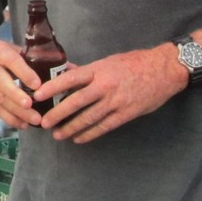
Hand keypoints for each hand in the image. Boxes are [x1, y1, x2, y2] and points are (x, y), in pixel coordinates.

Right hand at [0, 39, 44, 128]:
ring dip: (16, 112)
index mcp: (0, 52)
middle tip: (34, 109)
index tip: (38, 85)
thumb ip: (40, 59)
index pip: (12, 62)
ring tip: (34, 121)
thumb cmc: (3, 53)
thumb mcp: (16, 49)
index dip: (24, 73)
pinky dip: (9, 118)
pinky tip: (22, 124)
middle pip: (2, 84)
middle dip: (18, 98)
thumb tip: (72, 68)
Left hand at [35, 46, 183, 142]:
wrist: (164, 70)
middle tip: (43, 122)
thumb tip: (63, 71)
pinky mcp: (126, 114)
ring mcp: (116, 101)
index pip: (69, 79)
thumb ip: (86, 70)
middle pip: (76, 102)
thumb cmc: (133, 63)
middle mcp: (105, 86)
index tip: (37, 95)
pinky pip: (104, 126)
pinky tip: (78, 138)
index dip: (52, 88)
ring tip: (58, 134)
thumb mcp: (107, 61)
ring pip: (88, 118)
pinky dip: (89, 134)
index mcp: (98, 69)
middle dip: (57, 114)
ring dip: (71, 128)